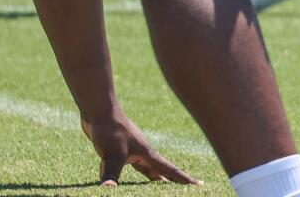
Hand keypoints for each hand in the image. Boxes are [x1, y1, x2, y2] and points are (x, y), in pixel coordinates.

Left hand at [81, 110, 199, 185]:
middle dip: (171, 179)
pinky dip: (125, 174)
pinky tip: (115, 179)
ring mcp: (131, 149)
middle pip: (160, 169)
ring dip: (152, 176)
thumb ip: (112, 174)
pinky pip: (126, 165)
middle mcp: (142, 152)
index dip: (184, 179)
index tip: (199, 184)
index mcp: (147, 154)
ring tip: (160, 183)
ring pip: (144, 167)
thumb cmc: (111, 130)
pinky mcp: (118, 149)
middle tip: (184, 187)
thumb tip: (110, 190)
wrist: (100, 111)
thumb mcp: (112, 155)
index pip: (169, 170)